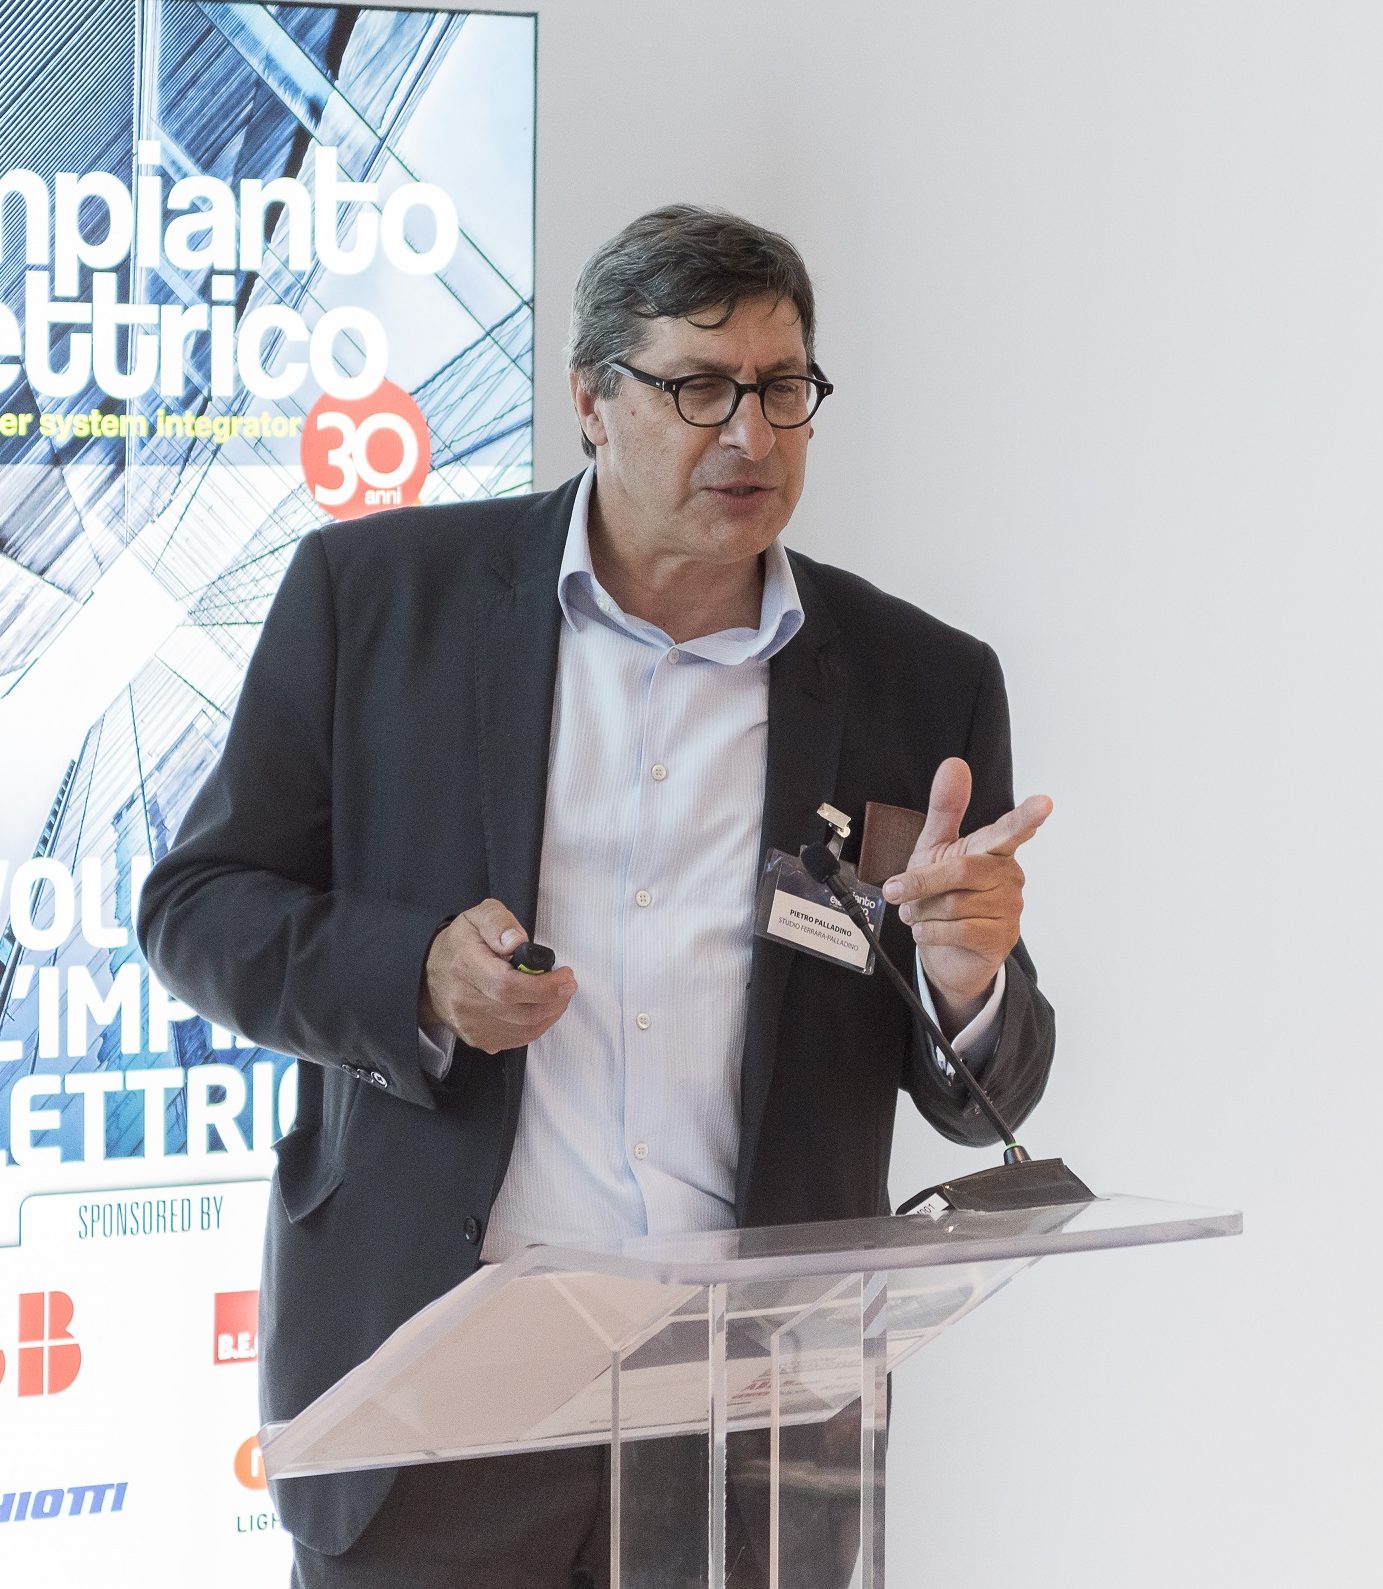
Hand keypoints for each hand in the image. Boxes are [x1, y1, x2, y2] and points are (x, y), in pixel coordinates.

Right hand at [419, 899, 575, 1054]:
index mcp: (466, 966)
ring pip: (524, 1030)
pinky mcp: (477, 1038)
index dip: (543, 986)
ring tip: (557, 994)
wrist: (429, 973)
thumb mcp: (478, 917)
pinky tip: (540, 1007)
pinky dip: (537, 1026)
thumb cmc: (460, 944)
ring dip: (551, 1013)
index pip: (508, 986)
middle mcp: (465, 1001)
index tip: (564, 976)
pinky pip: (517, 1040)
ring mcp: (470, 1024)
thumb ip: (499, 923)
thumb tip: (517, 941)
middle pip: (522, 1013)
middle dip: (555, 999)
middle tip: (567, 983)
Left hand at [882, 758, 1050, 1031]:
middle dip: (920, 882)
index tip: (1045, 803)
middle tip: (895, 891)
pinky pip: (958, 930)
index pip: (1011, 830)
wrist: (944, 950)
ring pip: (953, 904)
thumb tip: (954, 764)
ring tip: (917, 914)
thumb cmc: (941, 893)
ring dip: (921, 911)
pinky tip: (927, 931)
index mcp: (993, 849)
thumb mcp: (935, 848)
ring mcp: (1009, 908)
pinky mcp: (1001, 937)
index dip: (1026, 816)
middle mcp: (1008, 875)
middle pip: (960, 871)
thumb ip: (945, 809)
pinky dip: (930, 932)